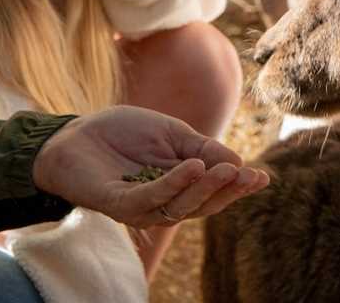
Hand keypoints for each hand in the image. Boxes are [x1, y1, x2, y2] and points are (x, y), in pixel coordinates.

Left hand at [33, 106, 269, 226]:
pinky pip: (149, 198)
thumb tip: (239, 164)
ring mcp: (139, 206)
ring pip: (179, 206)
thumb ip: (203, 148)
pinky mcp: (116, 203)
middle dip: (227, 191)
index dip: (238, 187)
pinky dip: (173, 184)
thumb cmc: (124, 133)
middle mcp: (162, 202)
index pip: (213, 192)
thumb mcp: (173, 134)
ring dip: (205, 188)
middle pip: (201, 205)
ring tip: (227, 171)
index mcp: (178, 187)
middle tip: (248, 176)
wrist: (76, 132)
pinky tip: (192, 167)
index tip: (263, 177)